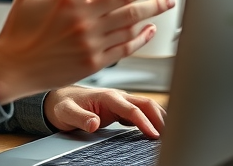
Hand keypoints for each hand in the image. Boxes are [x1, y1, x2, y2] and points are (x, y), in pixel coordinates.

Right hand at [0, 0, 175, 103]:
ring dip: (153, 9)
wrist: (13, 68)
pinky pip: (125, 47)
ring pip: (131, 21)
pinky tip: (150, 28)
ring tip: (168, 1)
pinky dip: (140, 36)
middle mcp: (82, 18)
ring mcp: (90, 41)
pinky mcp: (94, 62)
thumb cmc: (19, 28)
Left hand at [44, 85, 165, 138]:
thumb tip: (94, 123)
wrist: (61, 99)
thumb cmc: (64, 104)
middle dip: (161, 118)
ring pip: (148, 106)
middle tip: (171, 135)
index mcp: (107, 96)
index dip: (144, 122)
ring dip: (160, 117)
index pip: (132, 109)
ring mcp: (121, 101)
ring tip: (171, 133)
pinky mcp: (122, 107)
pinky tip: (159, 130)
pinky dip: (154, 119)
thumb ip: (79, 117)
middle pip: (146, 104)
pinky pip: (143, 112)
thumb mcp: (66, 112)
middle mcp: (117, 96)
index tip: (154, 135)